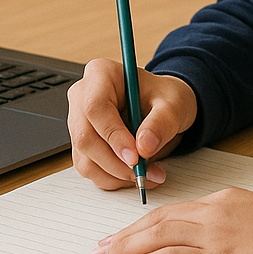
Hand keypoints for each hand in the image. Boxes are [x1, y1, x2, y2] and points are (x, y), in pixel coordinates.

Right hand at [67, 60, 196, 189]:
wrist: (163, 108)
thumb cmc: (164, 98)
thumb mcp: (173, 104)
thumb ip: (161, 122)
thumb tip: (144, 146)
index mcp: (101, 74)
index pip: (95, 107)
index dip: (113, 135)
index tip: (135, 156)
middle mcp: (83, 96)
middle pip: (85, 136)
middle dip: (115, 162)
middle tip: (143, 172)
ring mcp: (79, 122)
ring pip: (85, 158)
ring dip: (116, 174)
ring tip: (147, 173)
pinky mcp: (83, 144)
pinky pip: (89, 169)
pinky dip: (113, 179)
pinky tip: (135, 173)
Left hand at [91, 188, 252, 253]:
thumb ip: (232, 228)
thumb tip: (214, 247)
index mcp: (224, 201)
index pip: (174, 212)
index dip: (144, 225)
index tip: (125, 235)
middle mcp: (214, 212)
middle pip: (157, 221)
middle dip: (124, 235)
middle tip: (99, 247)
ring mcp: (214, 234)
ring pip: (155, 237)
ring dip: (123, 249)